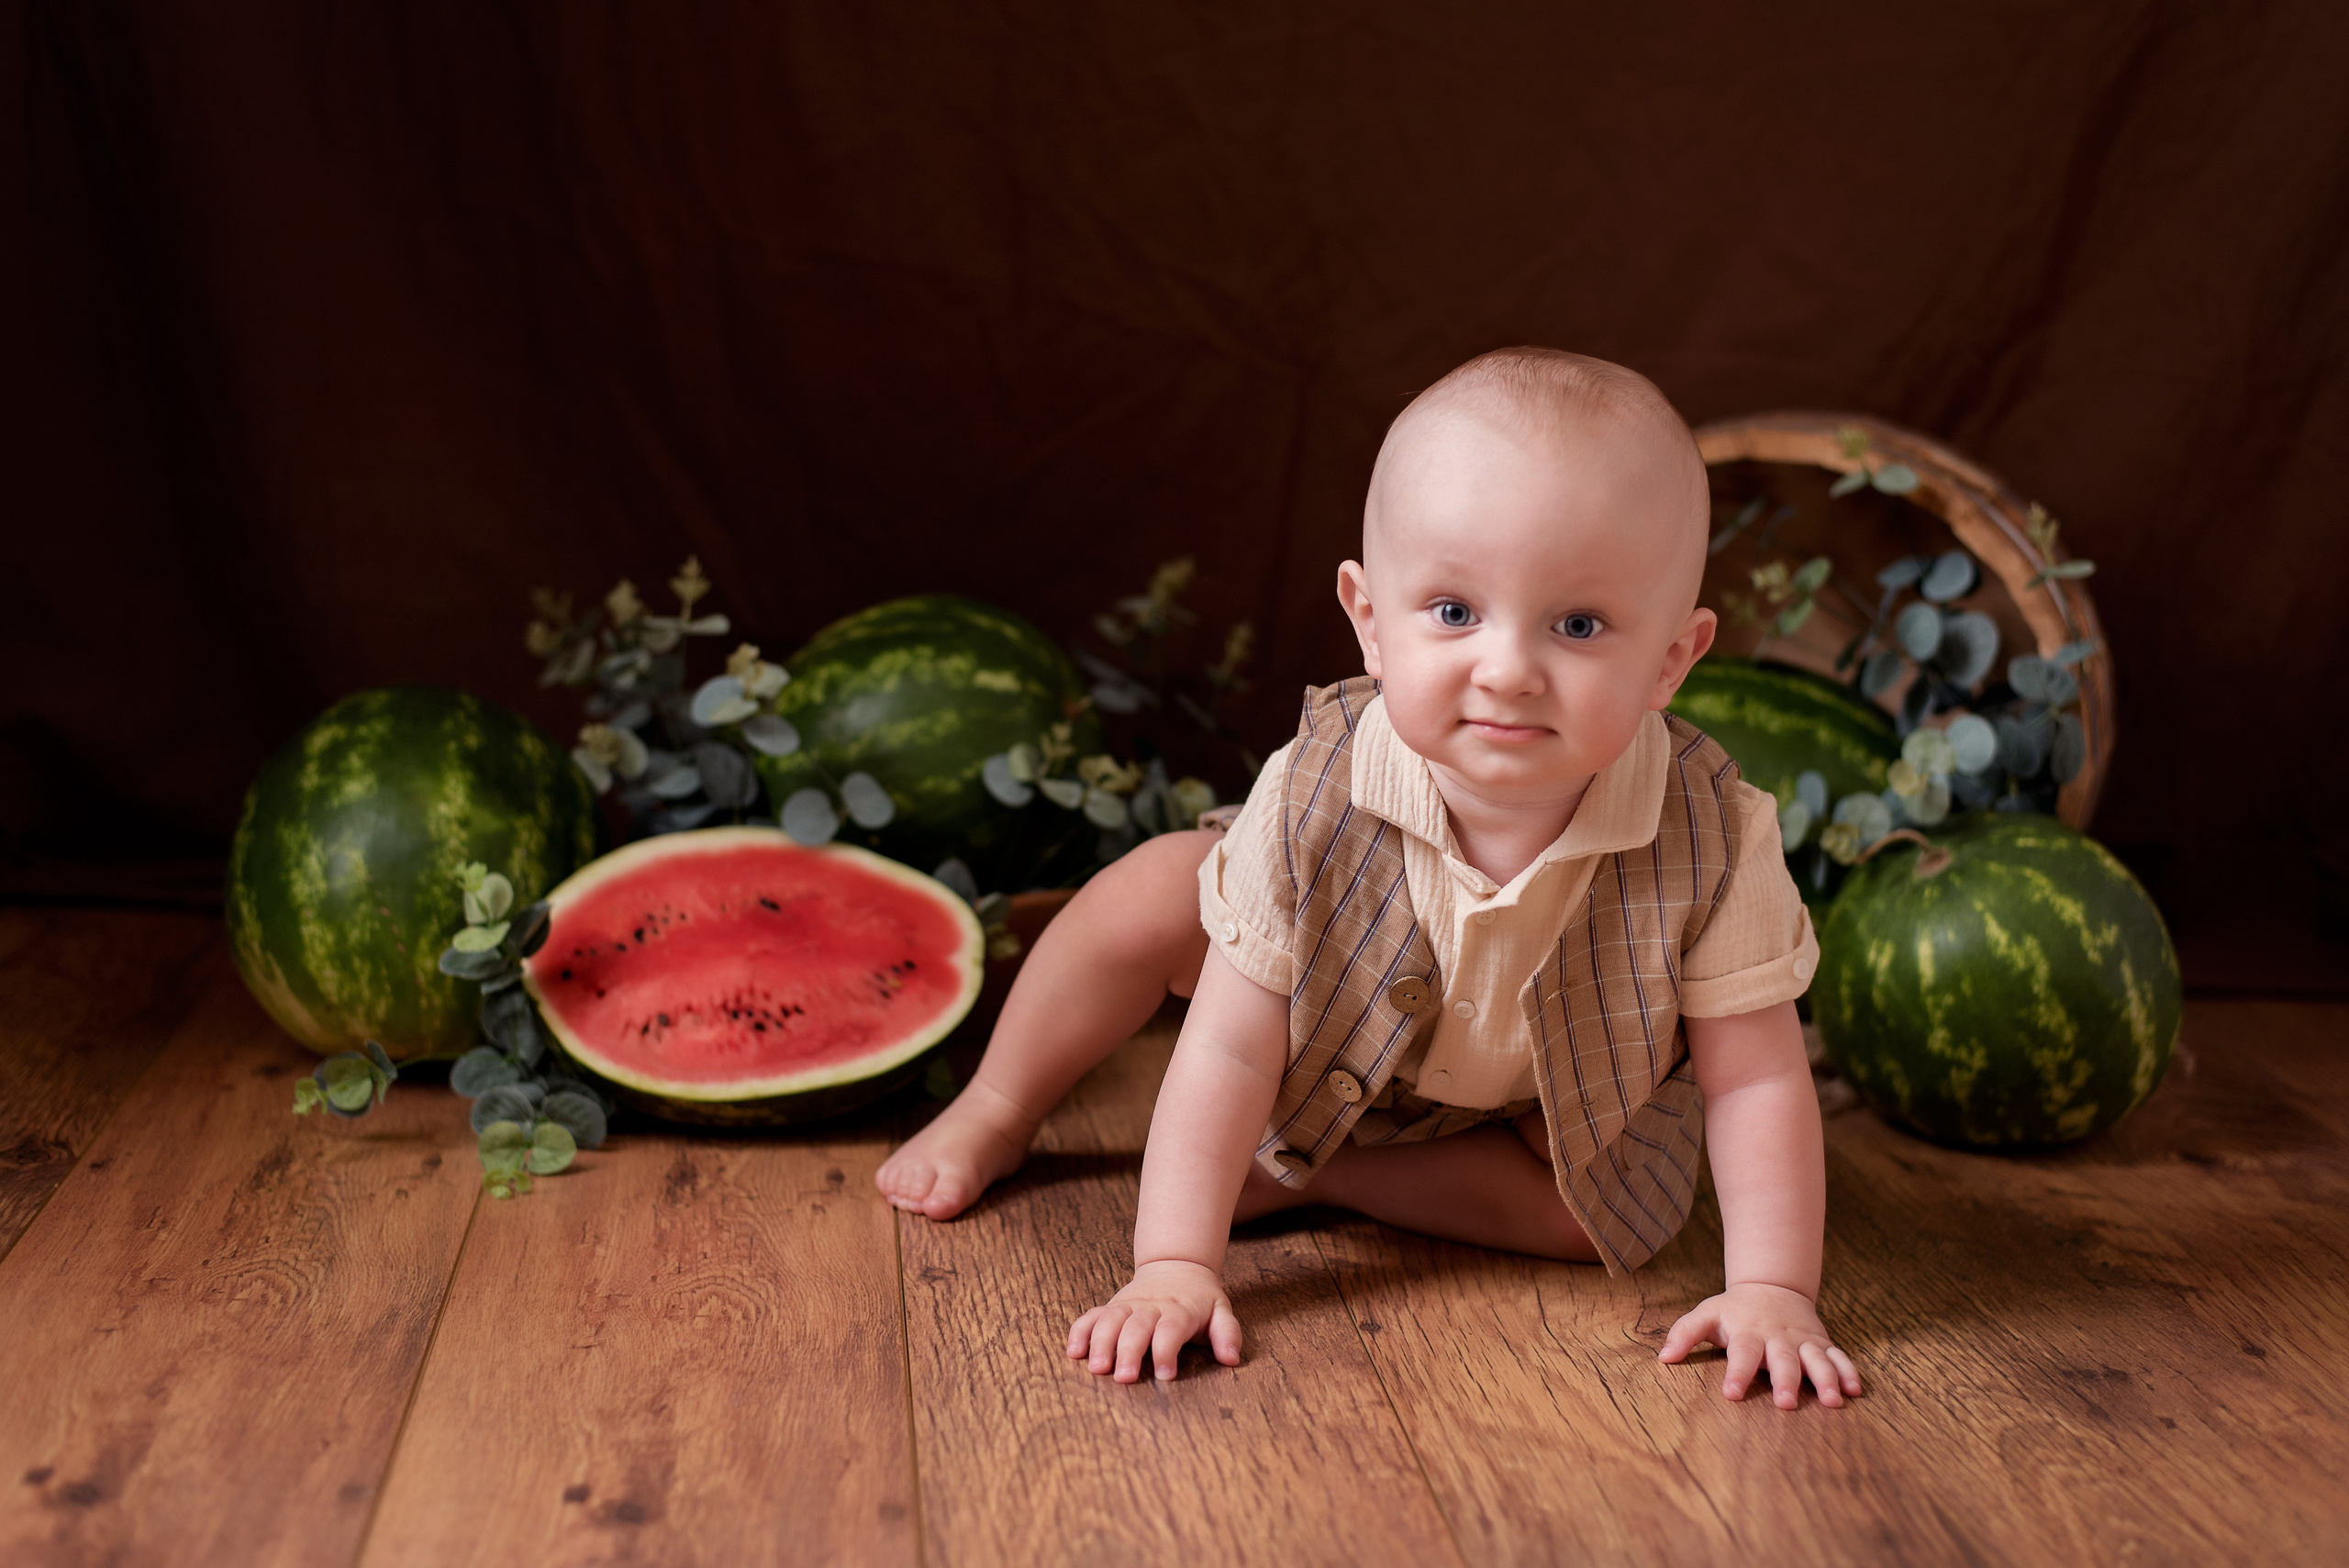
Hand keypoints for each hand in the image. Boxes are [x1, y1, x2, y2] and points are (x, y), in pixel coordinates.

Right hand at [1067, 1259, 1242, 1382]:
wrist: (1177, 1266)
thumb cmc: (1200, 1300)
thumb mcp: (1221, 1311)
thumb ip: (1227, 1334)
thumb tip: (1232, 1359)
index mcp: (1179, 1309)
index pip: (1171, 1328)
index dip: (1166, 1350)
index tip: (1165, 1375)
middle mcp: (1150, 1306)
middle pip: (1137, 1326)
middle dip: (1129, 1351)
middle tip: (1125, 1377)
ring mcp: (1128, 1305)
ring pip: (1110, 1320)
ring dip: (1101, 1343)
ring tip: (1096, 1368)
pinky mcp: (1112, 1307)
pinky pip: (1091, 1316)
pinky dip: (1080, 1331)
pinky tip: (1074, 1352)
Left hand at [1659, 1281, 1862, 1408]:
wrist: (1772, 1286)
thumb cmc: (1734, 1310)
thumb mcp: (1706, 1314)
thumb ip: (1685, 1334)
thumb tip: (1663, 1358)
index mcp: (1748, 1333)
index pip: (1741, 1354)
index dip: (1736, 1374)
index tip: (1731, 1395)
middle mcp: (1778, 1339)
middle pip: (1783, 1360)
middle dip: (1786, 1381)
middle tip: (1786, 1404)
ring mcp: (1803, 1341)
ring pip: (1817, 1360)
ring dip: (1826, 1380)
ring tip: (1833, 1401)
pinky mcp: (1822, 1344)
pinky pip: (1839, 1357)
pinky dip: (1849, 1372)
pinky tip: (1856, 1391)